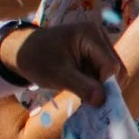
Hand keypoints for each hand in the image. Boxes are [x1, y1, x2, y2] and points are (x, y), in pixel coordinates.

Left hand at [0, 17, 121, 99]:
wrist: (22, 51)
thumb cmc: (36, 59)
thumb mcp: (57, 75)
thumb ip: (81, 86)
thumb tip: (102, 100)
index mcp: (91, 34)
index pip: (111, 65)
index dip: (106, 85)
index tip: (95, 103)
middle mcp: (100, 36)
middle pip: (115, 68)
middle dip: (104, 86)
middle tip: (89, 102)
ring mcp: (100, 44)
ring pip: (112, 72)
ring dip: (100, 86)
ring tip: (82, 93)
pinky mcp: (97, 53)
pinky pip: (105, 72)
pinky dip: (96, 83)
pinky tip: (83, 87)